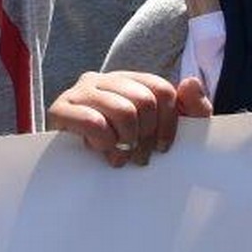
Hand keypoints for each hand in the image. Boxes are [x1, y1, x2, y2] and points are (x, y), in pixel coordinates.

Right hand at [46, 70, 209, 166]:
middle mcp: (102, 79)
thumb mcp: (164, 131)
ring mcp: (79, 91)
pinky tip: (102, 151)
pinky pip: (93, 121)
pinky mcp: (60, 109)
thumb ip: (190, 107)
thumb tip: (191, 82)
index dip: (169, 123)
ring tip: (121, 157)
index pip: (161, 90)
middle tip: (139, 157)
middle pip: (144, 101)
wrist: (74, 172)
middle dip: (146, 136)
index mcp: (128, 80)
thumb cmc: (123, 148)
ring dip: (127, 142)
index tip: (163, 148)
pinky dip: (104, 142)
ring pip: (122, 110)